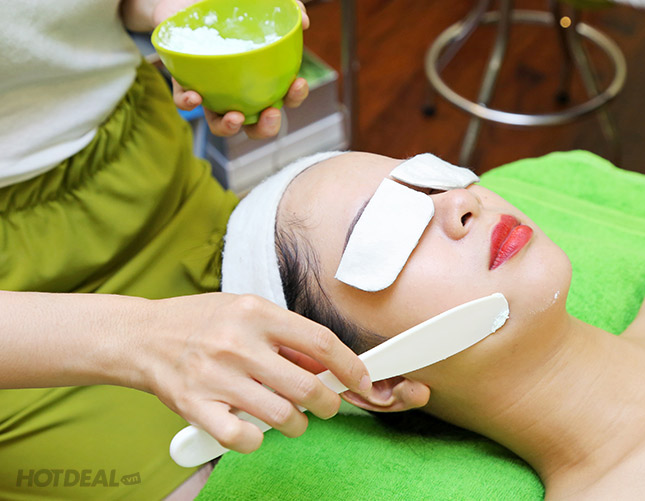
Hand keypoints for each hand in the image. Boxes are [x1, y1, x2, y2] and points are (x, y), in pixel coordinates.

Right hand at [138, 293, 371, 453]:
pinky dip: (258, 440)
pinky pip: (242, 438)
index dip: (349, 365)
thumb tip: (329, 366)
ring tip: (293, 419)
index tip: (362, 381)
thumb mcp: (247, 311)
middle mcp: (237, 344)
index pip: (319, 342)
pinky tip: (255, 430)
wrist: (141, 336)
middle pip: (306, 386)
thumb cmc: (201, 322)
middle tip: (327, 405)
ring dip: (298, 425)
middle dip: (328, 403)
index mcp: (256, 313)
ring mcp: (215, 377)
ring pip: (282, 416)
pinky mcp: (195, 407)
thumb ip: (286, 338)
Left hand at [154, 0, 310, 137]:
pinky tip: (195, 97)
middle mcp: (237, 93)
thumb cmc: (227, 8)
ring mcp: (211, 93)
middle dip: (266, 127)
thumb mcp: (257, 5)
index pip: (283, 98)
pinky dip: (190, 104)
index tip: (297, 83)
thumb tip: (304, 21)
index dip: (294, 97)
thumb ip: (284, 8)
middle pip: (256, 123)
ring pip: (221, 123)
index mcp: (259, 79)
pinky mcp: (184, 85)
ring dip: (230, 127)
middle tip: (270, 113)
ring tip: (236, 118)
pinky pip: (185, 103)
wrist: (184, 0)